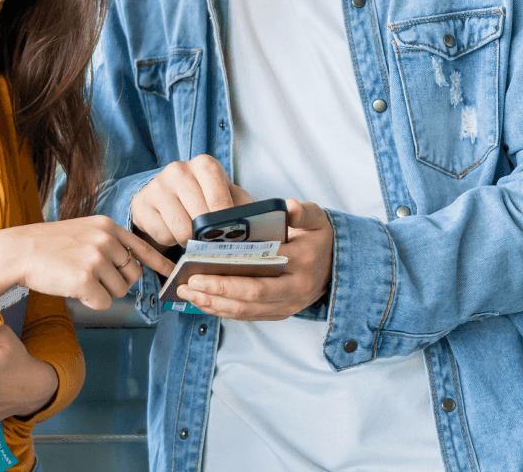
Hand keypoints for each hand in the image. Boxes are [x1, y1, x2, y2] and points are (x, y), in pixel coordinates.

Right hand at [0, 216, 173, 308]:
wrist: (18, 251)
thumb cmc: (48, 245)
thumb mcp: (82, 231)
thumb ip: (107, 243)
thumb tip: (130, 265)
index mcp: (106, 226)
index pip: (141, 246)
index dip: (159, 262)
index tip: (171, 271)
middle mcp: (105, 240)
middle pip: (132, 274)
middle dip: (117, 282)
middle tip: (93, 278)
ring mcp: (95, 259)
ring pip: (119, 291)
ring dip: (101, 292)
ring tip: (77, 278)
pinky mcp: (85, 279)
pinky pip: (103, 303)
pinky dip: (90, 302)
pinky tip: (73, 289)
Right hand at [131, 155, 251, 249]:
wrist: (167, 195)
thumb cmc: (205, 197)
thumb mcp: (227, 195)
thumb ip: (242, 206)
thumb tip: (250, 223)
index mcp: (204, 165)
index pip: (219, 200)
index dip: (224, 223)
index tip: (227, 236)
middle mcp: (178, 170)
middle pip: (199, 218)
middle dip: (207, 235)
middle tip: (209, 240)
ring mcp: (157, 186)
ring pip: (181, 230)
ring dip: (189, 240)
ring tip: (190, 234)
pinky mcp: (141, 203)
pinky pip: (162, 235)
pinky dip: (171, 240)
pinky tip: (172, 230)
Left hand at [176, 198, 332, 320]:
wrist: (337, 265)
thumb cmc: (318, 237)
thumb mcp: (317, 217)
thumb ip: (302, 211)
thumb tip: (288, 206)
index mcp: (302, 262)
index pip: (262, 270)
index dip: (229, 273)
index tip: (201, 265)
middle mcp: (295, 289)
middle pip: (250, 296)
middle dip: (215, 291)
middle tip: (187, 282)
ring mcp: (287, 306)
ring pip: (245, 311)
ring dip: (213, 304)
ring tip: (186, 291)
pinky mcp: (279, 314)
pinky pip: (247, 316)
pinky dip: (222, 311)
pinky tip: (202, 301)